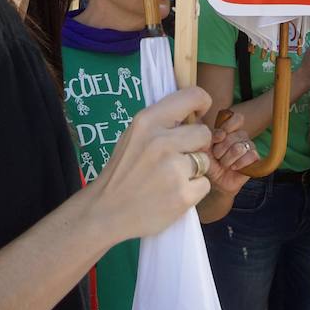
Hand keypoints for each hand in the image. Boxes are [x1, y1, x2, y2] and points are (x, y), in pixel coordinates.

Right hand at [90, 86, 213, 240]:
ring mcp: (174, 169)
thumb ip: (160, 125)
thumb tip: (192, 114)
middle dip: (197, 145)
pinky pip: (204, 184)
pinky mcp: (183, 195)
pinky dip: (193, 191)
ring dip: (194, 170)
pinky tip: (172, 195)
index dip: (202, 103)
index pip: (191, 96)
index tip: (200, 112)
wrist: (104, 212)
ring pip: (205, 160)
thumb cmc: (120, 173)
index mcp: (147, 121)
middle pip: (204, 133)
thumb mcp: (132, 137)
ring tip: (171, 179)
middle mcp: (162, 141)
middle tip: (179, 158)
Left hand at [205, 110, 259, 196]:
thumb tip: (215, 132)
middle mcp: (241, 136)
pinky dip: (238, 164)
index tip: (217, 138)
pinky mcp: (255, 158)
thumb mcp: (205, 149)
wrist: (217, 181)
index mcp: (230, 129)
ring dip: (227, 159)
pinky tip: (233, 167)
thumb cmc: (211, 163)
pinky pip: (250, 156)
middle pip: (233, 136)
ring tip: (224, 163)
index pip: (237, 118)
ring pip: (239, 148)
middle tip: (217, 157)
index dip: (227, 127)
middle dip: (221, 150)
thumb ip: (207, 138)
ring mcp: (250, 146)